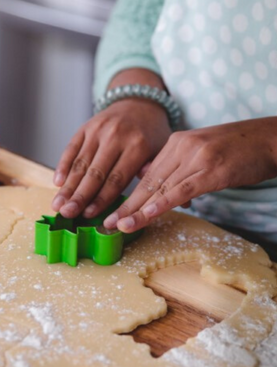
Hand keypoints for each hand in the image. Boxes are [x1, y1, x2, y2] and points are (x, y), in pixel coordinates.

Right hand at [51, 98, 170, 217]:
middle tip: (66, 214)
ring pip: (80, 163)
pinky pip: (71, 148)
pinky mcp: (85, 127)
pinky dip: (63, 165)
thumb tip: (182, 203)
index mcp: (137, 146)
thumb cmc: (151, 134)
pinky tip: (57, 182)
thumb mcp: (162, 151)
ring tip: (57, 205)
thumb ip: (161, 176)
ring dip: (67, 186)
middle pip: (94, 173)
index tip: (89, 215)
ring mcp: (97, 130)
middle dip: (79, 196)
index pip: (116, 179)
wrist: (138, 102)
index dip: (101, 198)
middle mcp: (115, 136)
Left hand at [104, 117, 276, 232]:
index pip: (147, 175)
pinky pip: (180, 190)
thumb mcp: (200, 154)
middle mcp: (180, 147)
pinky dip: (161, 204)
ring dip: (137, 210)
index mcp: (176, 143)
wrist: (270, 138)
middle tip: (107, 223)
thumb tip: (154, 183)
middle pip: (147, 182)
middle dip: (126, 206)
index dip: (129, 196)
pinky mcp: (211, 169)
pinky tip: (146, 215)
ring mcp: (195, 157)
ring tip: (119, 226)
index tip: (114, 213)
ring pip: (159, 187)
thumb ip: (175, 167)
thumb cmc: (237, 150)